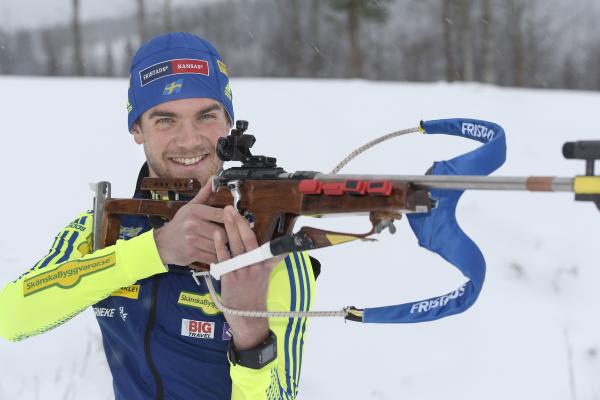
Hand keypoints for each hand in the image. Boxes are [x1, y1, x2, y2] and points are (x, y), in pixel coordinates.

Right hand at [153, 183, 224, 265]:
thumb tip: (214, 179)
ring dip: (222, 248)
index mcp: (195, 211)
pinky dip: (216, 257)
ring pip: (218, 245)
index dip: (232, 220)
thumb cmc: (179, 224)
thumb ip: (205, 194)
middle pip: (222, 232)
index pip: (221, 214)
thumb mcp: (190, 207)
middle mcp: (192, 224)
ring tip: (221, 246)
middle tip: (228, 237)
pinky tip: (215, 254)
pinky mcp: (192, 253)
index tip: (238, 223)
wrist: (161, 243)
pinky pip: (212, 256)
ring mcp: (191, 239)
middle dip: (227, 236)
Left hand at [215, 206, 280, 349]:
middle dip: (238, 222)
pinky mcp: (230, 278)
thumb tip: (283, 251)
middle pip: (246, 239)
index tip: (244, 213)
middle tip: (231, 207)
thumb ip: (271, 262)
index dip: (248, 227)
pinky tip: (216, 234)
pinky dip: (220, 246)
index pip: (257, 240)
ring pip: (236, 245)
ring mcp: (242, 271)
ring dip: (230, 228)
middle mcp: (254, 265)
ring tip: (224, 214)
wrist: (249, 317)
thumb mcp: (267, 277)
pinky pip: (224, 258)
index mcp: (262, 264)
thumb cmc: (256, 296)